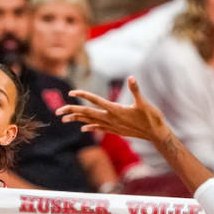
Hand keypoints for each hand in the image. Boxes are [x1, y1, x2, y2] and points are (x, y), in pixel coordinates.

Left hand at [56, 76, 170, 143]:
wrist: (156, 135)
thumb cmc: (152, 118)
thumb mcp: (144, 102)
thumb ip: (136, 90)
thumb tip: (132, 78)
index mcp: (116, 110)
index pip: (95, 101)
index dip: (83, 96)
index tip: (71, 92)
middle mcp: (111, 118)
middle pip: (87, 113)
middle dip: (72, 111)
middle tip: (57, 111)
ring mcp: (112, 126)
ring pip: (90, 121)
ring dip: (76, 119)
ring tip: (64, 119)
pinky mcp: (115, 130)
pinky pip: (98, 128)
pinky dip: (90, 127)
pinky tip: (82, 128)